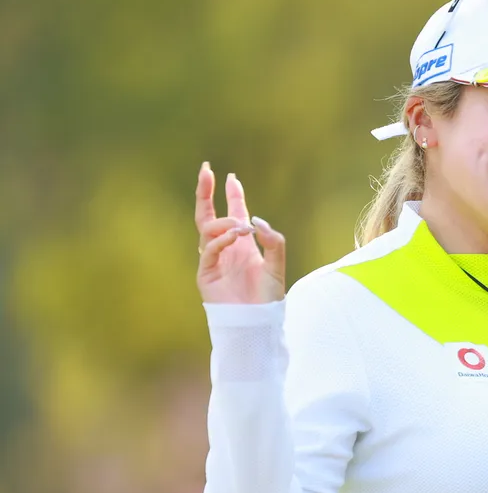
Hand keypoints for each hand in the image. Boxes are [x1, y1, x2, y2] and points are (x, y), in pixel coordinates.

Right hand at [195, 162, 285, 303]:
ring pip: (207, 229)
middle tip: (206, 170)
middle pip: (208, 215)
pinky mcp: (206, 274)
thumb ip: (273, 241)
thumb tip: (256, 220)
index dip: (232, 196)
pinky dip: (221, 239)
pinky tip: (235, 235)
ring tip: (242, 227)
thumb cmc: (268, 299)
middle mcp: (226, 250)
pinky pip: (208, 250)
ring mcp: (214, 261)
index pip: (234, 214)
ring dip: (224, 223)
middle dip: (206, 192)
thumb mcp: (277, 265)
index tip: (231, 177)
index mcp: (242, 246)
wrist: (258, 323)